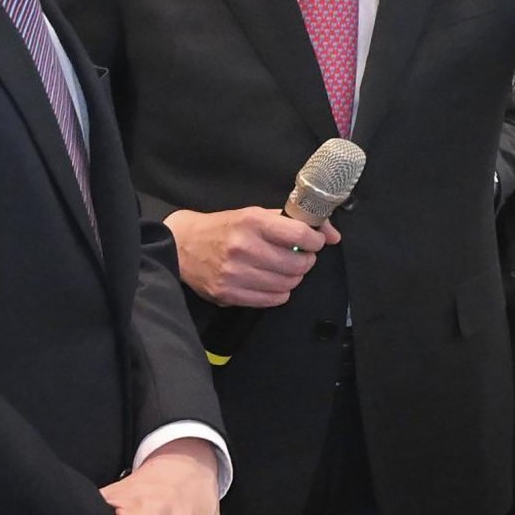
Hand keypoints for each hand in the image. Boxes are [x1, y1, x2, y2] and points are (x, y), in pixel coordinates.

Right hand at [169, 204, 335, 311]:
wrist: (183, 245)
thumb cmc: (225, 228)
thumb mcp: (256, 214)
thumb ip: (294, 222)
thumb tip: (332, 235)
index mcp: (252, 222)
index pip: (299, 235)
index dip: (315, 241)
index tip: (314, 242)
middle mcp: (244, 247)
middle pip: (296, 264)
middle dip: (306, 261)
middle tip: (300, 257)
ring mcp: (235, 273)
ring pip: (287, 284)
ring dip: (293, 278)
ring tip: (284, 269)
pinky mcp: (228, 293)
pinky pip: (271, 300)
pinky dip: (279, 292)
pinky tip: (271, 282)